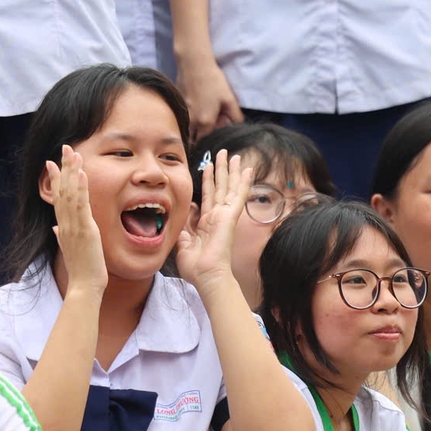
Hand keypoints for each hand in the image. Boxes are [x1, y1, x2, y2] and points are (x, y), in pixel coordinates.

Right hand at [49, 145, 107, 293]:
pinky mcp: (84, 230)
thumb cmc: (81, 270)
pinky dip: (80, 188)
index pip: (58, 198)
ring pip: (70, 193)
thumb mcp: (69, 249)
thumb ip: (61, 236)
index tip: (52, 163)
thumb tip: (55, 228)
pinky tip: (82, 174)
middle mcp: (65, 223)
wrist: (84, 285)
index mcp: (63, 226)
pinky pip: (81, 205)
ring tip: (73, 153)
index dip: (55, 179)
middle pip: (62, 190)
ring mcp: (73, 226)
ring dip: (72, 172)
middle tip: (66, 148)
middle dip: (63, 167)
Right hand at [177, 54, 243, 135]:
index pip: (206, 143)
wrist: (194, 65)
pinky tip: (197, 110)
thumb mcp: (229, 99)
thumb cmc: (213, 81)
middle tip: (209, 130)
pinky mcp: (178, 107)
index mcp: (205, 122)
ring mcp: (183, 115)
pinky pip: (183, 121)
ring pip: (187, 131)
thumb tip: (238, 127)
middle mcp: (191, 122)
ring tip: (203, 121)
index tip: (215, 137)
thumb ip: (235, 117)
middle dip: (201, 139)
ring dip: (194, 132)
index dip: (211, 142)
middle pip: (194, 140)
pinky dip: (189, 122)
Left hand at [177, 148, 250, 298]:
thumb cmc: (196, 267)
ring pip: (229, 187)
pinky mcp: (231, 216)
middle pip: (220, 188)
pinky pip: (238, 195)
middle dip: (221, 170)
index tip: (207, 169)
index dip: (207, 182)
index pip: (207, 197)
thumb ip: (183, 227)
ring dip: (231, 170)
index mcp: (206, 223)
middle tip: (223, 154)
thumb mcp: (182, 244)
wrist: (207, 276)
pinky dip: (243, 181)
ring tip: (233, 155)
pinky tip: (248, 169)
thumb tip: (185, 213)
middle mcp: (217, 217)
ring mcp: (225, 216)